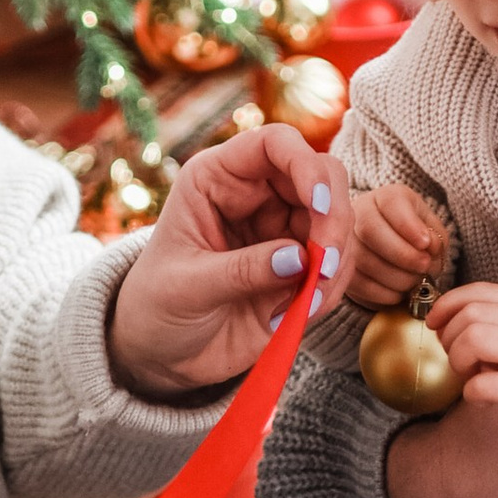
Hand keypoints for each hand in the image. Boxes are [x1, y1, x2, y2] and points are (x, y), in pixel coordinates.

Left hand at [105, 119, 347, 395]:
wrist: (165, 353)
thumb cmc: (159, 306)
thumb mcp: (188, 288)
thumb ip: (241, 271)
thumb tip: (299, 259)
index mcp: (217, 178)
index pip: (273, 144)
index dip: (304, 165)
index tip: (319, 204)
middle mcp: (257, 195)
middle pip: (323, 176)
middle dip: (333, 218)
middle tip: (323, 267)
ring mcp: (283, 229)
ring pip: (339, 221)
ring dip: (335, 261)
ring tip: (304, 305)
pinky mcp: (301, 266)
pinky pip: (336, 264)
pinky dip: (331, 289)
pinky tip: (299, 315)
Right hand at [342, 179, 449, 310]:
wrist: (392, 254)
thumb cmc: (415, 239)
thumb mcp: (431, 230)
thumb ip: (435, 237)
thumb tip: (429, 249)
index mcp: (386, 198)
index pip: (391, 202)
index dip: (408, 225)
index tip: (426, 243)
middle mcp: (359, 213)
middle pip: (370, 230)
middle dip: (402, 253)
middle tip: (424, 266)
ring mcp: (345, 242)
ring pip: (364, 260)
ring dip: (396, 277)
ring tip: (414, 281)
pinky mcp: (341, 270)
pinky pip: (358, 284)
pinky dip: (383, 293)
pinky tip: (398, 293)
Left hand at [430, 269, 497, 497]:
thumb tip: (469, 302)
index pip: (482, 291)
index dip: (448, 303)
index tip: (434, 323)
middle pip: (472, 313)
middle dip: (450, 336)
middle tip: (456, 357)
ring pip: (475, 339)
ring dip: (458, 359)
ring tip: (468, 374)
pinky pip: (485, 384)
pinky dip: (471, 392)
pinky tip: (481, 398)